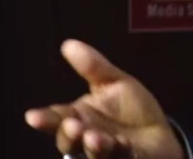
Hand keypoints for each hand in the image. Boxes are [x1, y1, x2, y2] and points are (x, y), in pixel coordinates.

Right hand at [24, 40, 185, 158]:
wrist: (159, 132)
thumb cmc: (131, 109)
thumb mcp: (114, 83)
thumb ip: (93, 67)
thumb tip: (68, 44)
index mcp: (79, 117)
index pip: (56, 118)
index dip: (44, 118)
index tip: (33, 116)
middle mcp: (86, 137)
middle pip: (68, 139)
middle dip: (69, 134)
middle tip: (74, 125)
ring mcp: (104, 153)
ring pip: (92, 153)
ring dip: (93, 146)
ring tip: (96, 138)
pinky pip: (118, 158)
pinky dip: (119, 151)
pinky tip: (123, 143)